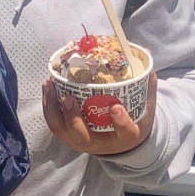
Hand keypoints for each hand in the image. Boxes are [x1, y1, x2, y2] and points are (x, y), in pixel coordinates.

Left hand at [42, 72, 156, 156]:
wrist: (120, 143)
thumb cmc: (133, 121)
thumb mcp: (145, 106)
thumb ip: (146, 82)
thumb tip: (145, 51)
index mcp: (124, 137)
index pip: (125, 133)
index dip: (121, 122)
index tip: (116, 107)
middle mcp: (99, 143)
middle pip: (81, 136)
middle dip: (72, 117)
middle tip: (68, 97)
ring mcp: (81, 141)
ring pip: (62, 131)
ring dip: (52, 109)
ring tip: (49, 85)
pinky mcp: (68, 137)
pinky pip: (55, 124)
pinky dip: (48, 106)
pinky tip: (48, 87)